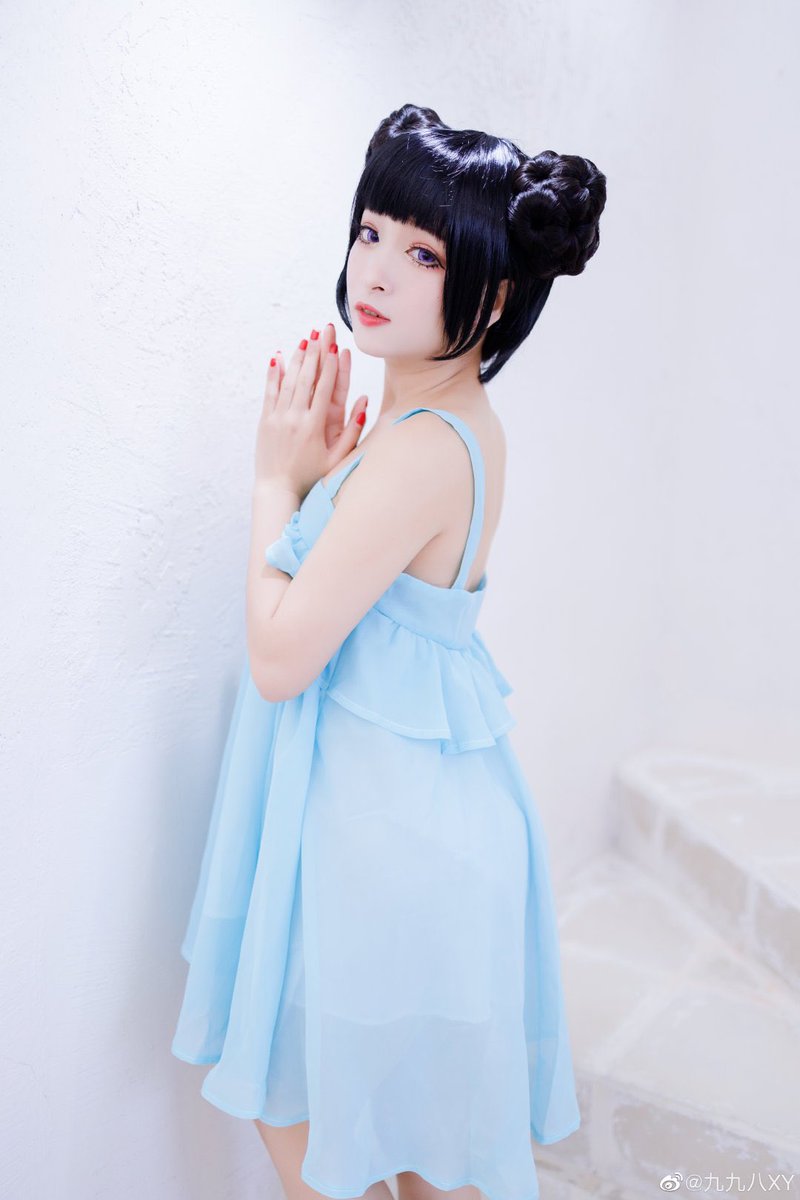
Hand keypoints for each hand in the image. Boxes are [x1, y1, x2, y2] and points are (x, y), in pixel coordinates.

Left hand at [255, 323, 367, 496]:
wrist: (276, 489)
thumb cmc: (310, 477)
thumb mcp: (336, 460)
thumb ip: (352, 433)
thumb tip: (365, 404)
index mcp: (314, 426)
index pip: (325, 389)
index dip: (331, 366)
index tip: (336, 346)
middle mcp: (294, 418)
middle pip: (307, 378)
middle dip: (315, 353)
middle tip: (322, 331)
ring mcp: (277, 418)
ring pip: (288, 381)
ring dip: (297, 358)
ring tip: (305, 339)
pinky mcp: (265, 421)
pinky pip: (270, 392)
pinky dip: (274, 374)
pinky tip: (277, 358)